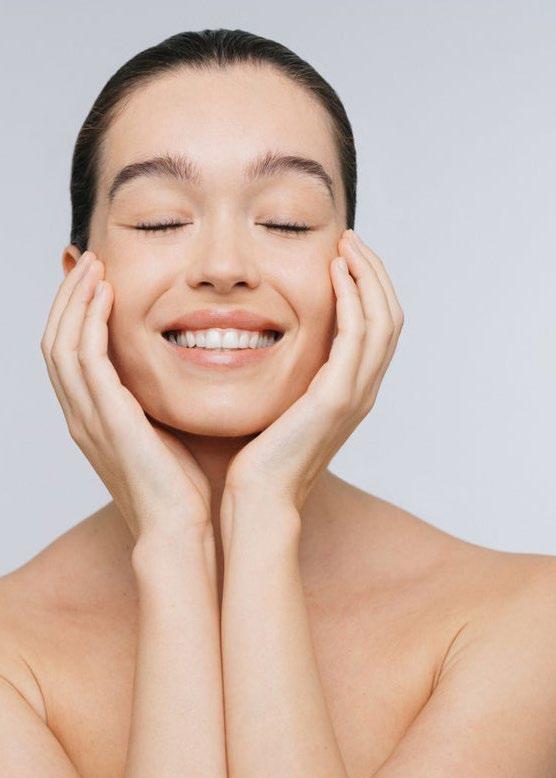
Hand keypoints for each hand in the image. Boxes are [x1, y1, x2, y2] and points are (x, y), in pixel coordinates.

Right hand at [41, 251, 211, 542]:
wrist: (179, 530)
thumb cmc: (179, 488)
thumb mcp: (161, 434)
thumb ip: (153, 402)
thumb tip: (170, 372)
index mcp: (91, 419)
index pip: (68, 354)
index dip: (75, 314)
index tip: (96, 280)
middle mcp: (80, 416)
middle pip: (55, 342)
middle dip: (69, 298)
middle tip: (89, 261)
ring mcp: (88, 417)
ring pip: (62, 344)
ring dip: (75, 301)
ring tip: (95, 267)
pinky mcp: (107, 418)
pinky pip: (86, 359)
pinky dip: (90, 323)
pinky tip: (107, 296)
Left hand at [223, 228, 403, 516]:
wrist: (258, 497)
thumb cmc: (260, 456)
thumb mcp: (282, 404)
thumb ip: (292, 373)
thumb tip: (273, 339)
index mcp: (352, 391)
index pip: (377, 327)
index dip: (368, 287)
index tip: (344, 255)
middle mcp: (362, 390)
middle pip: (390, 316)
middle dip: (373, 273)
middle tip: (350, 240)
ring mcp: (354, 395)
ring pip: (382, 320)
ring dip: (367, 277)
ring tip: (346, 246)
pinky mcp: (336, 398)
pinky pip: (356, 336)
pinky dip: (352, 300)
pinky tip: (334, 275)